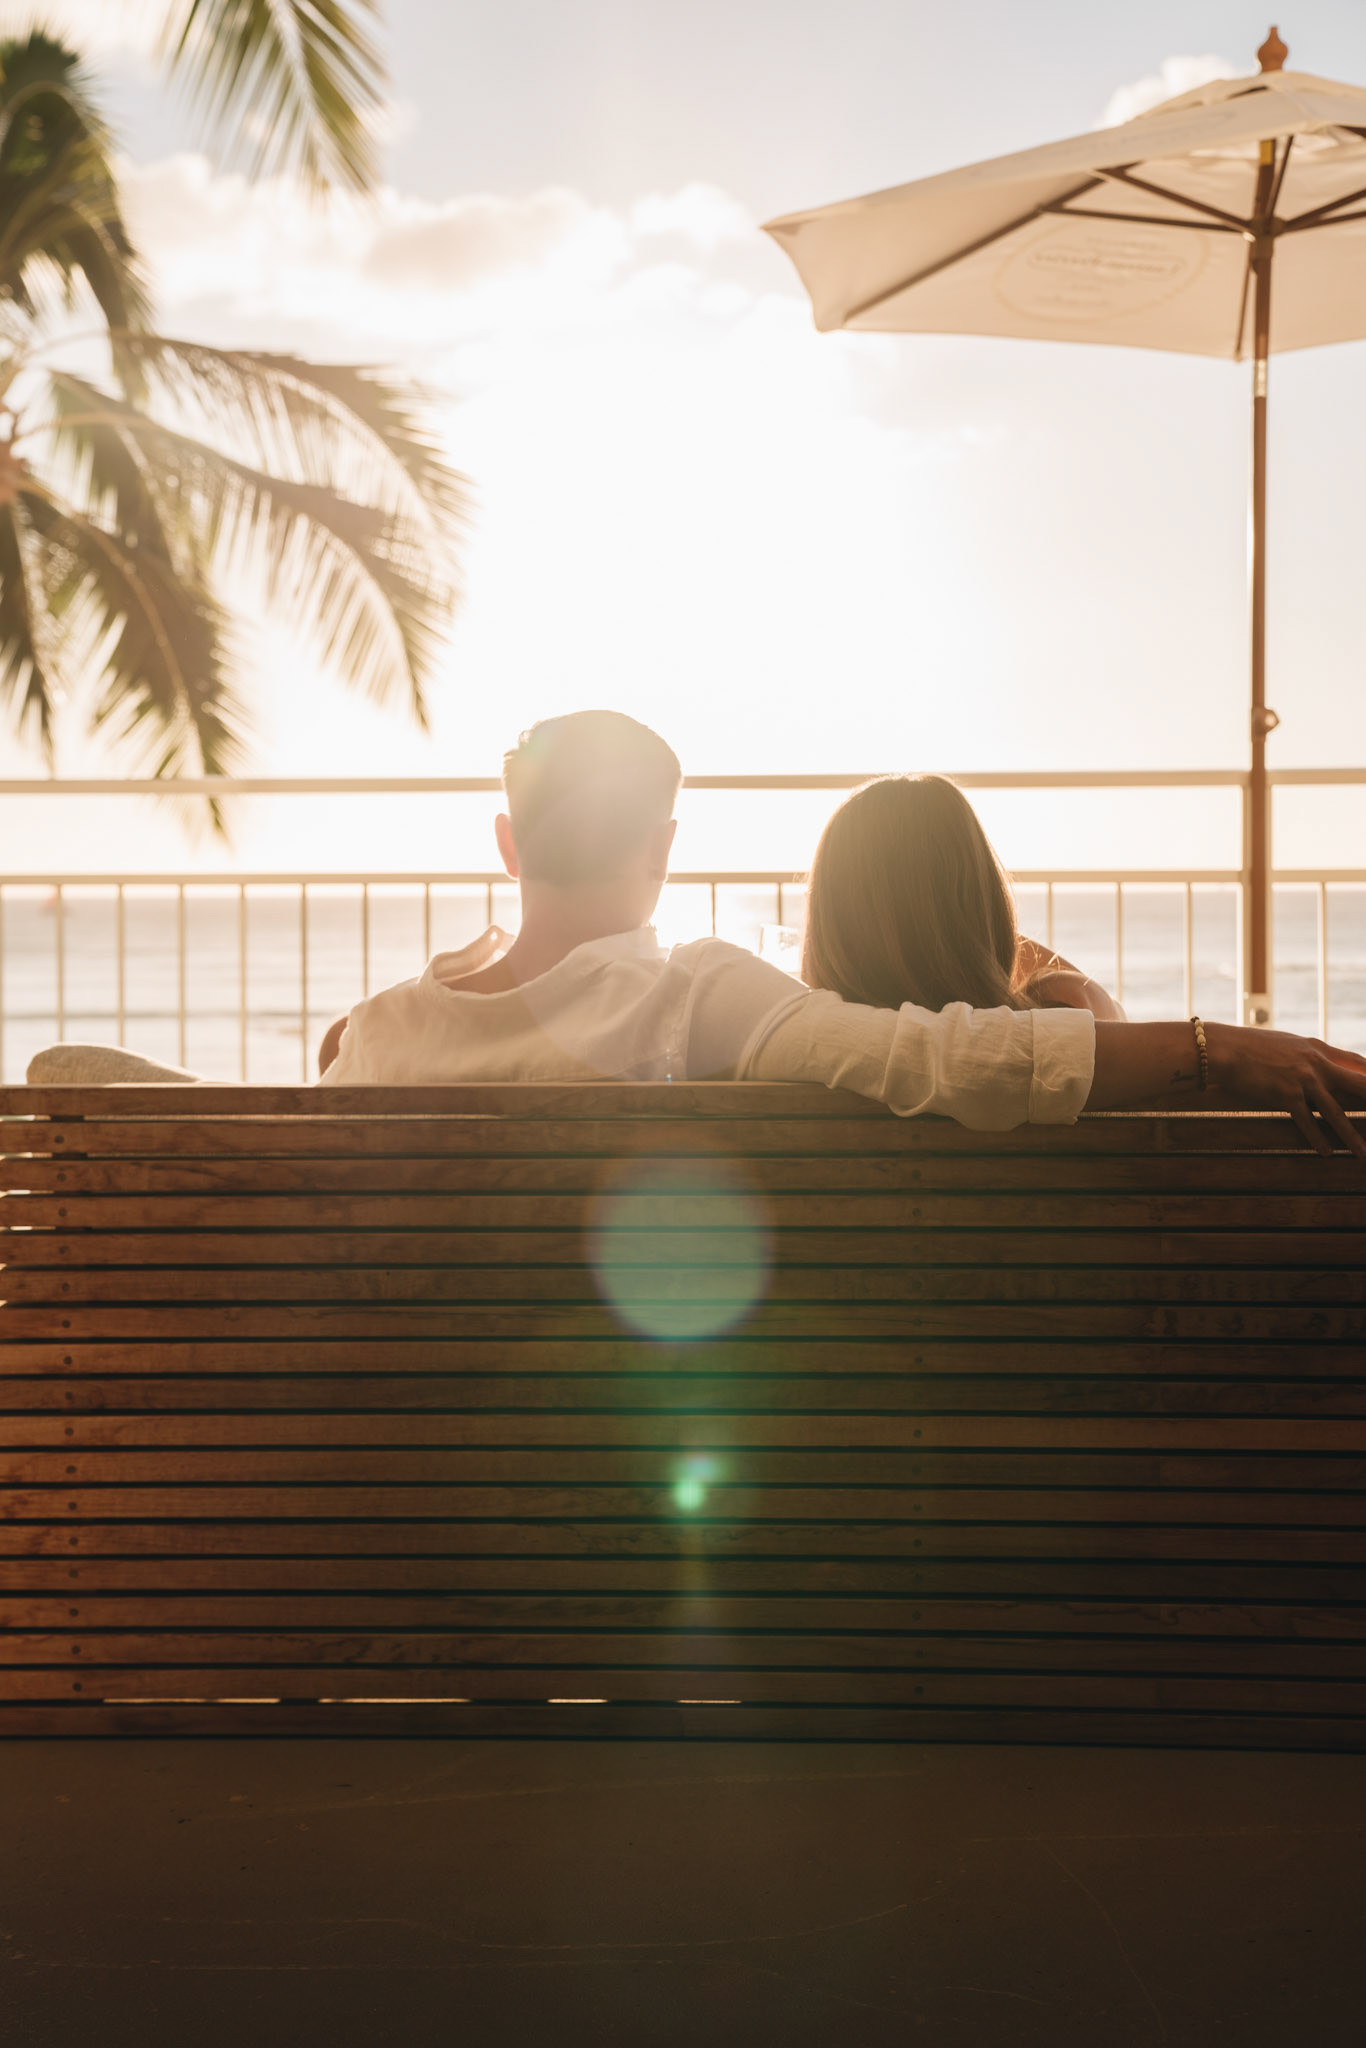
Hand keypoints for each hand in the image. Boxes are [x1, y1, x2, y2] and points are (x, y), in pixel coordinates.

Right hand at [1205, 1022, 1365, 1156]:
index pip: (1357, 1061)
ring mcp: (1303, 1079)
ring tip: (1363, 1153)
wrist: (1224, 1049)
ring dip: (1351, 1136)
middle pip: (1358, 1084)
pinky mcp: (1286, 1094)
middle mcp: (1316, 1062)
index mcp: (1317, 1047)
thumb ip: (1306, 1054)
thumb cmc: (1249, 1046)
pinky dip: (1317, 1139)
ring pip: (1335, 1112)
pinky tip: (1327, 1153)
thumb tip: (1317, 1063)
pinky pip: (1307, 1122)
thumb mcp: (1285, 1044)